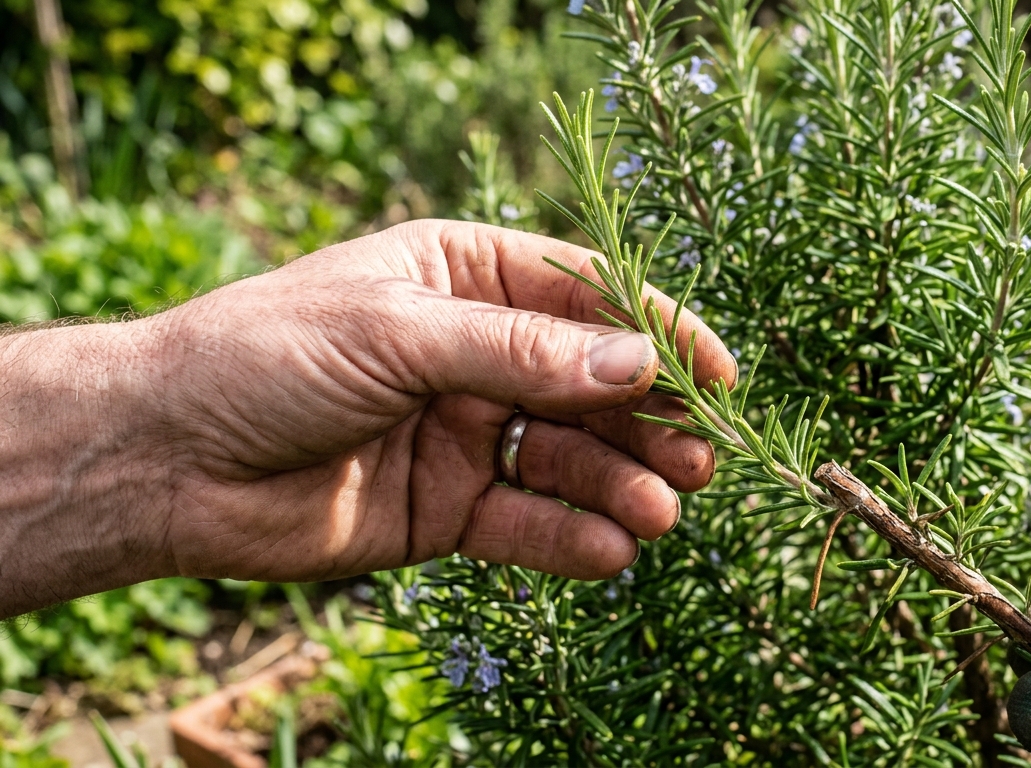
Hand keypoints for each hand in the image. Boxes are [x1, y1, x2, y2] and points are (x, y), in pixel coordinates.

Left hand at [0, 220, 734, 614]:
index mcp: (462, 278)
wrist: (162, 458)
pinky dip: (571, 538)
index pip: (583, 297)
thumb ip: (520, 354)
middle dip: (648, 421)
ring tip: (664, 512)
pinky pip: (525, 522)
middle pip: (589, 385)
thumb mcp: (399, 334)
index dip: (656, 331)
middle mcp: (472, 354)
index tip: (717, 373)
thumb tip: (637, 365)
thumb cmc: (265, 358)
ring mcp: (462, 433)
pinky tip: (613, 551)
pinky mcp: (445, 508)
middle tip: (701, 457)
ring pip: (567, 459)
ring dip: (621, 484)